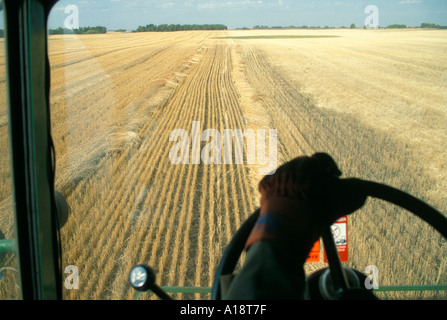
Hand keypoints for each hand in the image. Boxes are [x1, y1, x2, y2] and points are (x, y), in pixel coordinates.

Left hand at [245, 153, 366, 259]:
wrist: (286, 224)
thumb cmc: (317, 211)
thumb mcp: (343, 202)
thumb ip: (356, 191)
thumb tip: (362, 189)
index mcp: (311, 164)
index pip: (323, 159)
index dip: (331, 168)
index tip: (333, 176)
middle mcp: (292, 164)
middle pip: (305, 166)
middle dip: (311, 176)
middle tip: (316, 190)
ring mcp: (277, 173)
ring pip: (289, 173)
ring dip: (295, 182)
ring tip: (300, 198)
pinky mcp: (265, 184)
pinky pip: (275, 183)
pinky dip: (281, 191)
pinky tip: (286, 202)